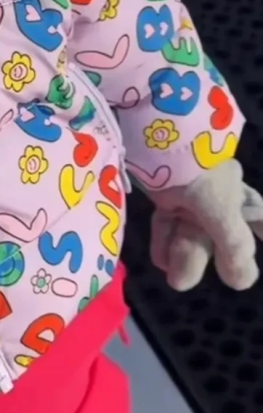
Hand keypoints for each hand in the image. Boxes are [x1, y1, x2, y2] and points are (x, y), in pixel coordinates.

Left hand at [149, 158, 262, 291]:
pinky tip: (161, 261)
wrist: (160, 129)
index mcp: (236, 195)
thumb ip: (232, 244)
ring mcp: (188, 193)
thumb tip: (244, 282)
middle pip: (214, 235)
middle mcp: (216, 195)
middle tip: (181, 281)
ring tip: (171, 278)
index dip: (260, 232)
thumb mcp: (219, 207)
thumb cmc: (198, 167)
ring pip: (189, 231)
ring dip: (181, 255)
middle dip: (198, 257)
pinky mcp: (164, 191)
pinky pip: (168, 222)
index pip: (257, 218)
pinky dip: (164, 241)